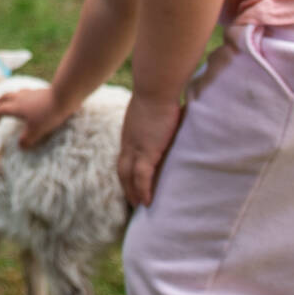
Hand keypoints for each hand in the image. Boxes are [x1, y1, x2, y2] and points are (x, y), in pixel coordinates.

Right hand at [0, 83, 76, 147]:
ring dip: (9, 99)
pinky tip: (29, 102)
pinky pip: (26, 93)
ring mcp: (30, 93)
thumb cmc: (48, 114)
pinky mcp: (40, 91)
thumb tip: (20, 146)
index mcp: (16, 107)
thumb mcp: (37, 131)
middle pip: (3, 97)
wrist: (64, 97)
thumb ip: (27, 140)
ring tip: (12, 106)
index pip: (0, 110)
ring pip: (14, 93)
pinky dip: (22, 98)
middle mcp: (20, 98)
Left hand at [118, 92, 182, 207]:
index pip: (124, 156)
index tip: (130, 181)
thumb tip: (171, 115)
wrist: (156, 88)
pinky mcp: (148, 150)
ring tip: (139, 206)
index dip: (126, 171)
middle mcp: (128, 142)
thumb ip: (158, 118)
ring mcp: (136, 147)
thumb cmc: (159, 93)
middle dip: (126, 186)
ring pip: (129, 176)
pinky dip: (143, 190)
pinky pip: (142, 176)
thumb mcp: (154, 109)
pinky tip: (148, 202)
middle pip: (122, 170)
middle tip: (132, 200)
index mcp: (130, 133)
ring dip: (132, 192)